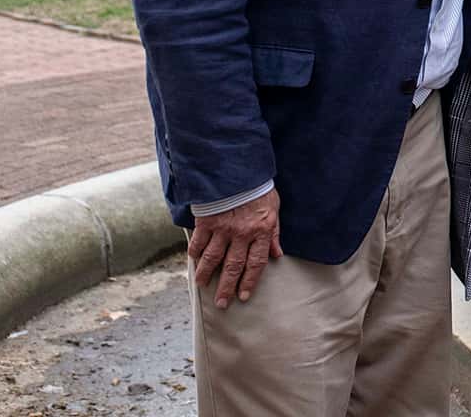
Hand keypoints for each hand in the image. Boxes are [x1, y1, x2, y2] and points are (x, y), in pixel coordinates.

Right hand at [189, 189, 282, 310]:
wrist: (239, 168)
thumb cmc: (259, 188)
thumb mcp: (274, 209)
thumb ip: (275, 233)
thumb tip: (278, 255)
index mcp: (261, 231)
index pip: (255, 264)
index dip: (249, 282)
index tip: (243, 296)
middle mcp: (242, 233)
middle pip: (233, 266)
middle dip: (227, 287)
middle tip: (222, 303)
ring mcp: (223, 228)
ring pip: (213, 257)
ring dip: (206, 274)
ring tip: (202, 285)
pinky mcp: (207, 220)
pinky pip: (199, 241)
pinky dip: (195, 252)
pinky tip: (193, 261)